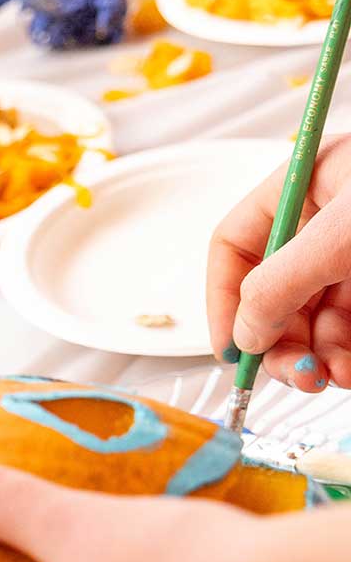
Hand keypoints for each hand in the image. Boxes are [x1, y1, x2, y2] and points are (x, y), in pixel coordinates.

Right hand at [209, 132, 350, 390]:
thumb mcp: (342, 238)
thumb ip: (280, 285)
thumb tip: (245, 334)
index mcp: (307, 182)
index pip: (234, 244)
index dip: (223, 298)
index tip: (233, 348)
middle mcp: (327, 217)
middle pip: (271, 291)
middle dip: (278, 340)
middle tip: (291, 374)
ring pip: (311, 317)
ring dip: (313, 356)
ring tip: (328, 379)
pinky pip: (345, 328)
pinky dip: (342, 354)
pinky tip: (348, 369)